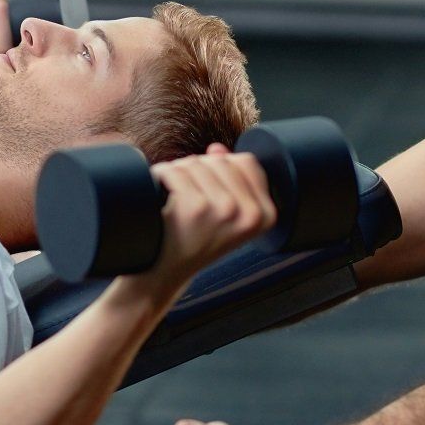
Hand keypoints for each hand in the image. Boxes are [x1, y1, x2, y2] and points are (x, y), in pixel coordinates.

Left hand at [146, 145, 275, 286]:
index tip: (207, 192)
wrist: (163, 275)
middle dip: (197, 169)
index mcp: (266, 215)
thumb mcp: (224, 217)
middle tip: (185, 198)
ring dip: (177, 173)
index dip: (221, 167)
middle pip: (220, 160)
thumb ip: (229, 181)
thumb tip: (216, 149)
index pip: (246, 162)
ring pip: (195, 162)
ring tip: (173, 200)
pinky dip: (159, 176)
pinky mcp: (195, 207)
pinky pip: (173, 170)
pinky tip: (158, 193)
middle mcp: (251, 213)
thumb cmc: (193, 242)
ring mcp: (224, 209)